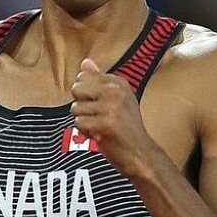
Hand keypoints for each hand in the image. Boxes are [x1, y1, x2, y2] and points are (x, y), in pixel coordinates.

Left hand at [70, 58, 156, 177]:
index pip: (83, 77)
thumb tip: (85, 62)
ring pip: (76, 108)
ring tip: (99, 126)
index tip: (99, 105)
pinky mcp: (106, 124)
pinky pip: (79, 123)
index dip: (85, 94)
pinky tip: (98, 135)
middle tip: (97, 117)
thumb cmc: (126, 128)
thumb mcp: (117, 100)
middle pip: (76, 89)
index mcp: (119, 83)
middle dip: (81, 106)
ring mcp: (112, 107)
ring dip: (83, 121)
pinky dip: (85, 132)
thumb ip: (99, 80)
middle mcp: (116, 92)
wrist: (140, 154)